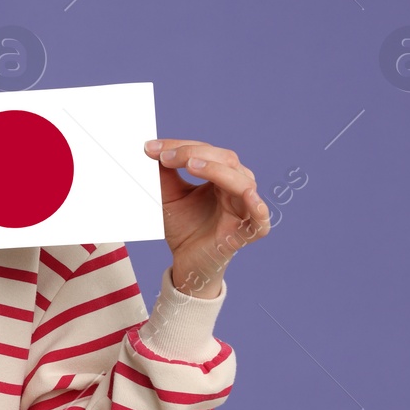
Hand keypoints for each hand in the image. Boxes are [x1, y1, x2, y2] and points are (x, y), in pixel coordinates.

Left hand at [143, 138, 269, 296]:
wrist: (185, 262)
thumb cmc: (183, 227)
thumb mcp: (169, 196)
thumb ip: (164, 174)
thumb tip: (151, 148)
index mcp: (221, 176)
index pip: (206, 152)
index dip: (180, 146)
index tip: (150, 149)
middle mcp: (236, 188)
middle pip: (226, 160)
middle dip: (194, 154)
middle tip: (165, 157)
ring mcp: (243, 210)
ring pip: (241, 182)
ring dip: (216, 170)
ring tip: (190, 165)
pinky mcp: (245, 234)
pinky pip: (260, 220)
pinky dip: (257, 207)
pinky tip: (248, 196)